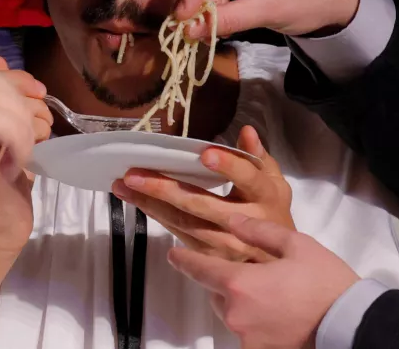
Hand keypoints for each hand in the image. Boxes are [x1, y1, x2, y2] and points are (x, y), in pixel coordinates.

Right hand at [0, 46, 47, 172]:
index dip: (14, 88)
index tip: (26, 104)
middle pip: (12, 88)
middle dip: (28, 111)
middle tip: (39, 133)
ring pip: (19, 111)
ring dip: (24, 137)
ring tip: (19, 160)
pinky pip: (16, 132)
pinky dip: (18, 151)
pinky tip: (9, 170)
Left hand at [111, 125, 293, 261]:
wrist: (275, 267)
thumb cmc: (273, 216)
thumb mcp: (274, 185)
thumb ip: (259, 158)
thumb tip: (246, 131)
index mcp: (265, 198)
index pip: (248, 179)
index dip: (228, 166)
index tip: (206, 153)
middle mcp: (243, 223)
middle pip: (201, 205)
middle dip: (165, 188)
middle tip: (133, 173)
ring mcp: (223, 244)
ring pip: (181, 222)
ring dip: (149, 203)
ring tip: (123, 185)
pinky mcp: (207, 257)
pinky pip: (176, 233)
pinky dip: (154, 215)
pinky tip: (135, 200)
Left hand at [168, 214, 359, 348]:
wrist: (355, 327)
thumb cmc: (327, 284)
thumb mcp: (297, 245)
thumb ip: (259, 232)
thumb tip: (233, 222)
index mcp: (240, 284)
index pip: (199, 270)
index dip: (184, 261)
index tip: (173, 255)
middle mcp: (237, 314)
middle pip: (217, 295)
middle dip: (226, 283)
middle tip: (250, 273)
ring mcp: (248, 338)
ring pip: (233, 315)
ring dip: (242, 304)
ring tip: (271, 295)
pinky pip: (248, 334)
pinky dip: (256, 323)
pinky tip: (277, 315)